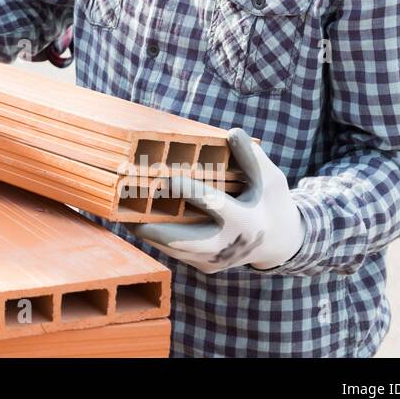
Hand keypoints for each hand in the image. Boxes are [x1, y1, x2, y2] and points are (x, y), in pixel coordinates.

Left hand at [128, 128, 303, 274]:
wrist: (280, 242)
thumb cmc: (271, 202)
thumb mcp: (270, 178)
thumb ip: (251, 157)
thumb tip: (231, 132)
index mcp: (245, 222)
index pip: (213, 205)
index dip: (187, 190)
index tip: (164, 176)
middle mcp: (227, 246)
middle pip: (183, 240)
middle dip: (153, 227)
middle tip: (124, 210)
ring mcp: (214, 260)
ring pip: (173, 249)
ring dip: (147, 232)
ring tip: (119, 213)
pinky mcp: (204, 266)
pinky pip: (175, 252)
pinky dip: (156, 236)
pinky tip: (136, 219)